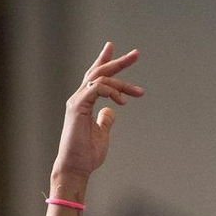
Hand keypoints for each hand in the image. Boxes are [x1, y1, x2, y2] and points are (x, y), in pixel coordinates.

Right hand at [53, 42, 145, 180]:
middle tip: (136, 54)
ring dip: (122, 83)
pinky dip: (111, 91)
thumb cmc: (87, 154)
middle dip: (118, 61)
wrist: (76, 167)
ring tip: (139, 92)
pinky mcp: (78, 107)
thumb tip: (112, 110)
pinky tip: (122, 100)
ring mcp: (77, 101)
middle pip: (98, 71)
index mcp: (84, 102)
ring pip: (100, 78)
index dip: (104, 60)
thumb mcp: (102, 133)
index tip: (113, 47)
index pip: (95, 76)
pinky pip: (96, 88)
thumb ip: (106, 120)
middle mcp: (79, 98)